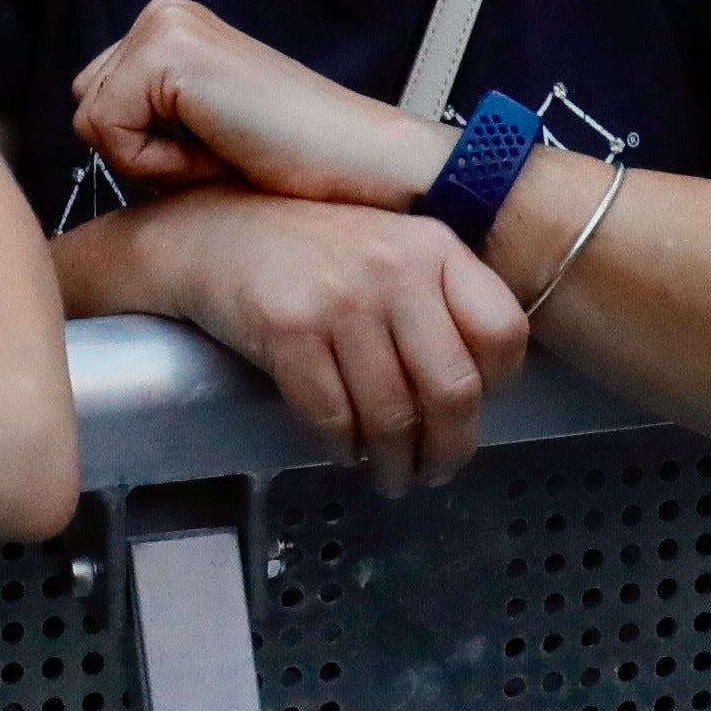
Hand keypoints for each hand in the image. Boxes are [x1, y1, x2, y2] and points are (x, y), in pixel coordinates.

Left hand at [74, 0, 456, 216]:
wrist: (361, 165)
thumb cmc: (292, 164)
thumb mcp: (202, 128)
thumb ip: (149, 115)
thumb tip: (88, 126)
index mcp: (171, 26)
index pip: (98, 101)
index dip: (147, 148)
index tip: (213, 150)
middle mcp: (162, 12)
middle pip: (87, 106)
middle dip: (141, 150)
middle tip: (218, 152)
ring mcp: (164, 25)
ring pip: (93, 120)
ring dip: (151, 159)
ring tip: (221, 149)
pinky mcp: (167, 53)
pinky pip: (109, 131)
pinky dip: (158, 163)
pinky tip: (219, 151)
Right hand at [109, 189, 522, 493]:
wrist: (208, 234)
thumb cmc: (301, 250)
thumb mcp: (384, 246)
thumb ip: (435, 296)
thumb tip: (477, 389)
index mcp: (430, 244)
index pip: (502, 332)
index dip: (499, 387)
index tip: (480, 411)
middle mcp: (393, 266)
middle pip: (453, 388)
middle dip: (449, 449)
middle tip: (436, 471)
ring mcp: (341, 297)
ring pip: (393, 415)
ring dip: (395, 464)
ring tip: (391, 475)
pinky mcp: (290, 329)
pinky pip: (333, 417)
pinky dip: (342, 449)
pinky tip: (342, 450)